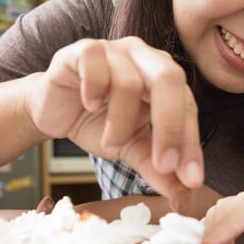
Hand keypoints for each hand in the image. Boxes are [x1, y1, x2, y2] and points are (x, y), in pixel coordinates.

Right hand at [27, 37, 203, 204]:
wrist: (52, 111)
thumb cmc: (96, 122)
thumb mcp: (130, 147)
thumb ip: (155, 166)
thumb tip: (181, 194)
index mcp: (163, 77)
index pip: (187, 105)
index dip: (190, 143)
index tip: (190, 179)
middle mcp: (143, 56)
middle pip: (169, 79)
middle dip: (169, 126)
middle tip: (163, 164)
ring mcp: (113, 50)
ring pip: (128, 82)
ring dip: (120, 122)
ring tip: (110, 142)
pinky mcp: (82, 50)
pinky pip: (94, 63)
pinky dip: (94, 89)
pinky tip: (90, 105)